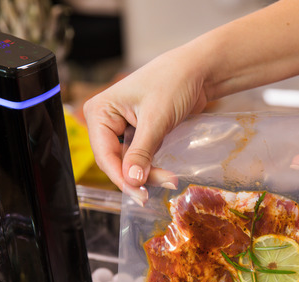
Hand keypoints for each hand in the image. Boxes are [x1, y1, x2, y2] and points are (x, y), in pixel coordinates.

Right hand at [82, 48, 207, 204]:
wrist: (197, 70)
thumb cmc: (173, 82)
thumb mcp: (156, 119)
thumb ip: (141, 152)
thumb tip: (132, 180)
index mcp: (100, 111)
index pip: (104, 154)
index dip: (121, 177)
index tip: (140, 194)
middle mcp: (107, 120)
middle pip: (116, 161)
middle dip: (138, 176)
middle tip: (164, 185)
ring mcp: (123, 128)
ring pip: (129, 163)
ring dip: (148, 174)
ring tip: (170, 180)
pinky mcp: (139, 133)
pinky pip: (140, 157)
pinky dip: (152, 167)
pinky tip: (165, 175)